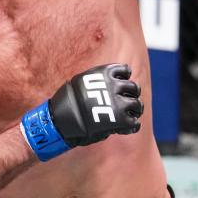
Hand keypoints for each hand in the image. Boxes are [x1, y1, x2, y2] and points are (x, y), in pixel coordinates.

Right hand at [21, 64, 142, 160]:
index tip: (122, 85)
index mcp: (104, 74)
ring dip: (136, 110)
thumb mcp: (81, 83)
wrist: (60, 120)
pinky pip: (134, 122)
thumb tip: (110, 87)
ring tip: (131, 115)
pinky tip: (127, 128)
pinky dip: (133, 125)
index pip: (125, 70)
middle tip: (129, 102)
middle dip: (133, 95)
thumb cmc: (67, 103)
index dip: (125, 78)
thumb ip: (97, 83)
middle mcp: (114, 86)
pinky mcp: (119, 120)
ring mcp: (118, 103)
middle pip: (134, 88)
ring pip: (137, 104)